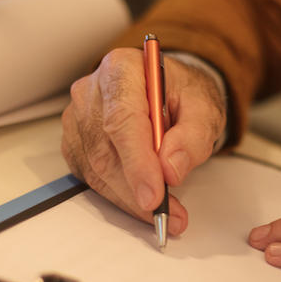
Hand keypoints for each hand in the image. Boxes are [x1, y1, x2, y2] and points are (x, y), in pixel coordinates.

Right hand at [61, 47, 225, 234]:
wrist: (167, 90)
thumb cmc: (181, 93)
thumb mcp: (204, 107)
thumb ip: (194, 135)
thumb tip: (171, 168)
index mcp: (121, 69)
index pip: (123, 119)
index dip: (137, 161)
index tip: (154, 194)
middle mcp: (91, 91)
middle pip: (106, 149)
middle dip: (137, 188)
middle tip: (169, 213)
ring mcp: (78, 118)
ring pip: (96, 169)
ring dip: (130, 198)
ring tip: (165, 211)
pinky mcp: (76, 143)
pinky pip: (91, 177)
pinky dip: (119, 196)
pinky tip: (143, 199)